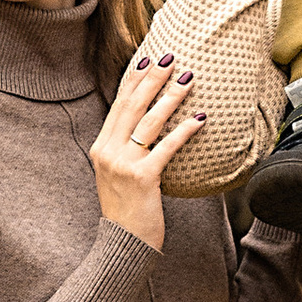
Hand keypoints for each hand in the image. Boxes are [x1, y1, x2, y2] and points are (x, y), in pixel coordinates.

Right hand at [91, 49, 203, 246]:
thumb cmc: (127, 209)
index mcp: (101, 147)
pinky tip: (199, 118)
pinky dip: (184, 131)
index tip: (148, 59)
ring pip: (149, 122)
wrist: (122, 243)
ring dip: (170, 97)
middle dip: (153, 78)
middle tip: (171, 57)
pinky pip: (166, 148)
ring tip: (188, 79)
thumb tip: (148, 125)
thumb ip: (126, 149)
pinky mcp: (143, 179)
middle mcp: (108, 152)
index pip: (119, 105)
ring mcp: (123, 165)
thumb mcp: (118, 174)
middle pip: (132, 106)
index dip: (134, 80)